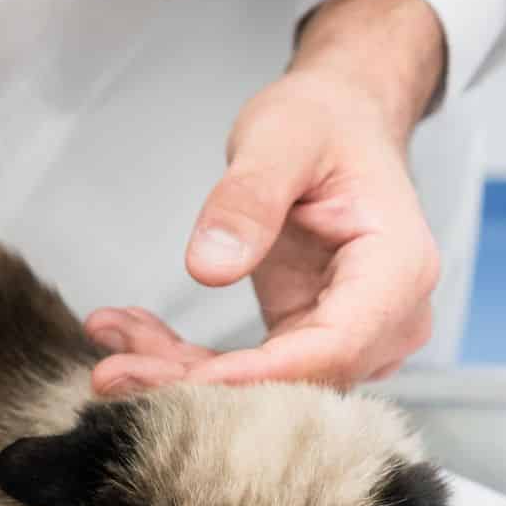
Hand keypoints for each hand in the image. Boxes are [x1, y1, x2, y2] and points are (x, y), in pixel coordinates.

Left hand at [86, 0, 446, 394]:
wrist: (341, 120)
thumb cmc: (324, 123)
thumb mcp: (282, 139)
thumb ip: (249, 199)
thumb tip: (209, 268)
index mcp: (397, 271)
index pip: (333, 348)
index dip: (257, 376)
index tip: (180, 377)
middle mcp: (387, 319)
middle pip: (295, 381)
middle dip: (199, 384)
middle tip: (112, 373)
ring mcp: (353, 336)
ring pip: (265, 385)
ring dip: (180, 374)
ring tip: (108, 350)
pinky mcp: (310, 338)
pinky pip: (247, 367)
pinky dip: (185, 358)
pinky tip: (128, 333)